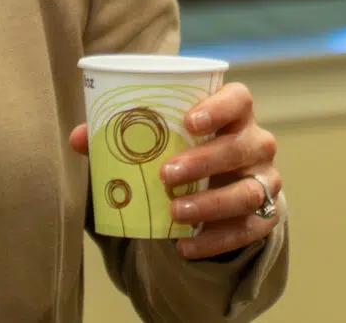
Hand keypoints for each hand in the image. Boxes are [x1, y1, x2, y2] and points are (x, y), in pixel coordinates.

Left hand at [71, 82, 282, 260]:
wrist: (224, 187)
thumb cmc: (188, 151)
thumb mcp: (164, 139)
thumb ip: (123, 134)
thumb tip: (79, 137)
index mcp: (234, 114)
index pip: (240, 99)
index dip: (220, 106)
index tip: (189, 120)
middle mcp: (257, 143)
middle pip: (244, 146)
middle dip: (205, 161)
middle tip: (165, 175)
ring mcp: (266, 180)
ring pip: (249, 191)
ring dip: (211, 203)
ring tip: (175, 212)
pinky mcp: (267, 215)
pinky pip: (249, 229)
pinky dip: (217, 240)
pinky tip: (185, 246)